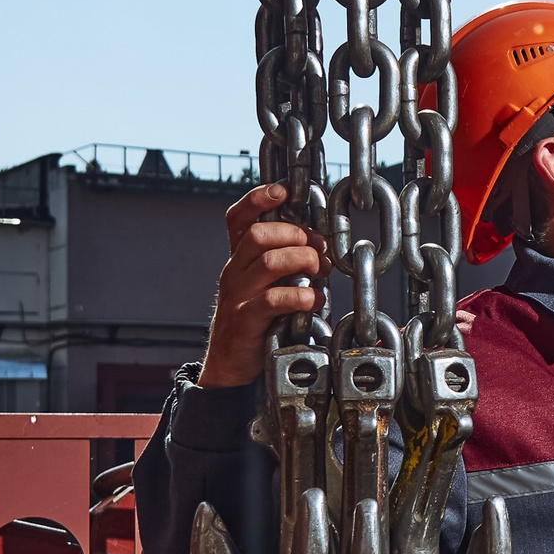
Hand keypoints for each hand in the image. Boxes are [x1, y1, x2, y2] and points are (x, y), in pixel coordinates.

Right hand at [196, 184, 325, 388]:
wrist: (231, 362)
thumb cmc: (259, 320)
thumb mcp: (269, 285)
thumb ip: (288, 264)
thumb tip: (323, 248)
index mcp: (239, 259)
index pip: (238, 219)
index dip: (256, 200)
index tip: (280, 191)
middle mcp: (234, 271)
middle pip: (258, 235)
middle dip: (295, 235)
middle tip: (317, 250)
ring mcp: (237, 294)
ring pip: (267, 261)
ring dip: (301, 261)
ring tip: (320, 272)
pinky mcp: (245, 319)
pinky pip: (272, 299)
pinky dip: (301, 296)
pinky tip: (314, 300)